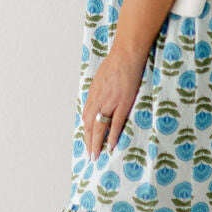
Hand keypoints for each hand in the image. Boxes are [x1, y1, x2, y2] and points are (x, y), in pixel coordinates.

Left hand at [82, 44, 147, 159]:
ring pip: (99, 127)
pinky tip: (110, 146)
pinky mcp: (122, 103)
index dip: (86, 130)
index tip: (87, 141)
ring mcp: (110, 102)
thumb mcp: (101, 78)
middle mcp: (98, 100)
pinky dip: (112, 136)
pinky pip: (115, 123)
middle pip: (90, 125)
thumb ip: (99, 91)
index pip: (86, 117)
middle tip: (89, 156)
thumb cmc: (115, 63)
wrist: (126, 55)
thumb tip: (97, 100)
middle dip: (88, 142)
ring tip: (96, 156)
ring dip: (96, 143)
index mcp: (93, 94)